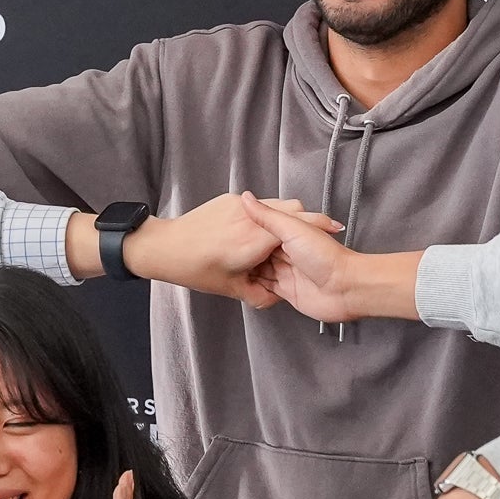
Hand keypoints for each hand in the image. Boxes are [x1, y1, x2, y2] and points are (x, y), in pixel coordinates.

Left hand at [115, 190, 324, 306]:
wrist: (165, 247)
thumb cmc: (196, 269)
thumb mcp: (232, 289)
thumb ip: (261, 296)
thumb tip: (278, 299)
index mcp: (255, 240)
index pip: (300, 223)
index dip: (320, 226)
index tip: (334, 230)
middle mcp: (251, 217)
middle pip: (294, 208)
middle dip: (306, 221)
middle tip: (308, 239)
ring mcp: (239, 204)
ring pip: (276, 203)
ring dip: (285, 218)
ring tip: (280, 240)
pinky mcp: (229, 199)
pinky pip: (257, 204)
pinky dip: (265, 215)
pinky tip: (255, 234)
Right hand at [238, 195, 417, 323]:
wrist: (345, 288)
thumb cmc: (327, 258)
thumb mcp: (292, 229)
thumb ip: (267, 216)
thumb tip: (247, 198)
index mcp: (291, 232)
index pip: (263, 229)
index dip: (245, 230)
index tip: (228, 229)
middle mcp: (289, 251)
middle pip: (260, 252)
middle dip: (244, 253)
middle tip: (223, 251)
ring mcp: (289, 272)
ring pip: (261, 270)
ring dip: (248, 270)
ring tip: (228, 267)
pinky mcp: (288, 291)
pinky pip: (267, 288)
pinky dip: (256, 287)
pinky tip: (244, 285)